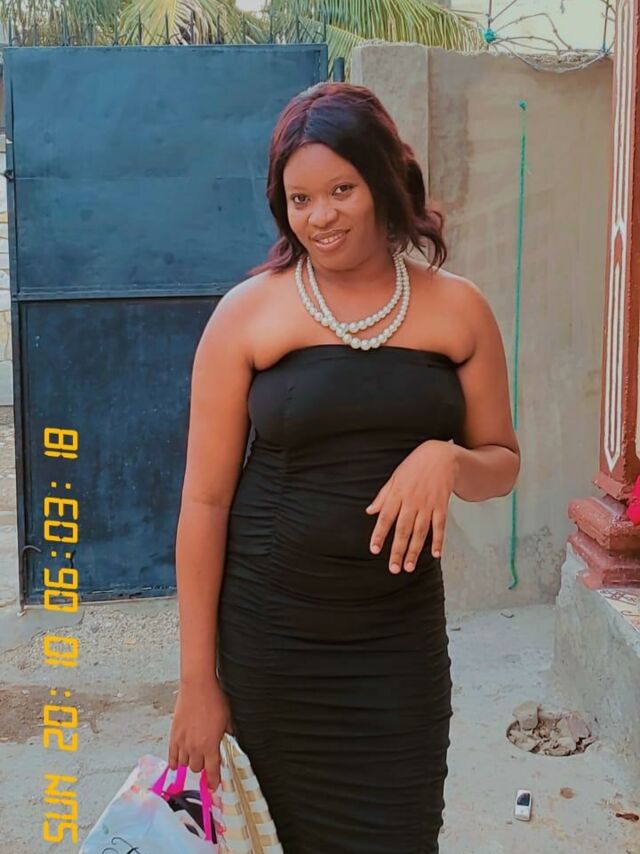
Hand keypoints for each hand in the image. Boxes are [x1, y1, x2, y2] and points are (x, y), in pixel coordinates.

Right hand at [167, 677, 234, 793]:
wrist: (198, 686)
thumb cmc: (214, 699)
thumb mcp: (228, 718)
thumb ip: (229, 733)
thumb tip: (231, 738)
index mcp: (211, 746)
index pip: (212, 771)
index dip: (213, 781)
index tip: (214, 787)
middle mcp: (195, 747)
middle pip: (197, 769)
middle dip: (202, 767)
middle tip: (206, 762)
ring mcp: (182, 742)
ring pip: (184, 764)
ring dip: (190, 763)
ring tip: (194, 758)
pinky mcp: (174, 735)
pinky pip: (171, 755)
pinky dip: (174, 762)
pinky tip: (175, 765)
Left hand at [365, 439, 458, 572]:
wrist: (441, 456)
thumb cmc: (415, 466)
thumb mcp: (395, 477)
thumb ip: (383, 496)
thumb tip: (370, 511)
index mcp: (397, 494)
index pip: (385, 517)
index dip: (379, 534)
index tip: (375, 550)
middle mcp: (412, 501)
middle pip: (403, 529)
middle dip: (397, 550)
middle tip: (393, 568)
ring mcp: (428, 504)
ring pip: (420, 531)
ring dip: (414, 550)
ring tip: (409, 567)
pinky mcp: (442, 505)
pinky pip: (440, 526)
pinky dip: (438, 540)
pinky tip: (435, 554)